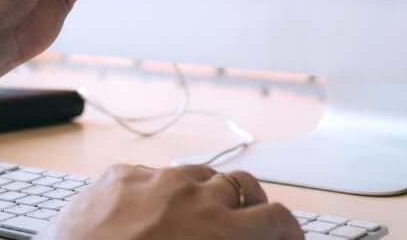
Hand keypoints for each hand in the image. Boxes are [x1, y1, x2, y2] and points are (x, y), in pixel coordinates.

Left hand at [38, 164, 303, 239]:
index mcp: (221, 231)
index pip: (278, 219)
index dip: (288, 231)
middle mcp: (193, 196)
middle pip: (243, 186)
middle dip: (251, 206)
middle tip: (247, 226)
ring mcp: (154, 179)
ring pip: (197, 175)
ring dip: (204, 194)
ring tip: (195, 218)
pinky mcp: (118, 175)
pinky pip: (150, 175)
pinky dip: (157, 192)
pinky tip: (145, 215)